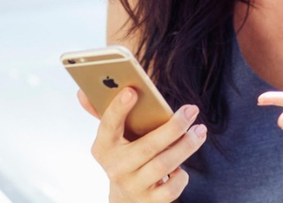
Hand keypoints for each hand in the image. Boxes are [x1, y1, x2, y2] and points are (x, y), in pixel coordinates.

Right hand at [77, 88, 206, 202]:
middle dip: (173, 127)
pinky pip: (172, 188)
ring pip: (164, 164)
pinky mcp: (149, 201)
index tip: (132, 90)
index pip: (108, 125)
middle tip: (191, 110)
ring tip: (200, 130)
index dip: (118, 108)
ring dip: (186, 146)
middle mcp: (115, 167)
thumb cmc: (123, 155)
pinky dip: (182, 175)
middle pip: (148, 146)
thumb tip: (82, 91)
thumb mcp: (111, 138)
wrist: (125, 199)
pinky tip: (184, 165)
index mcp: (103, 147)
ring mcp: (133, 186)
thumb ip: (102, 112)